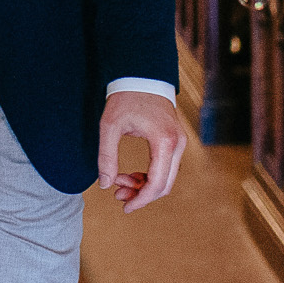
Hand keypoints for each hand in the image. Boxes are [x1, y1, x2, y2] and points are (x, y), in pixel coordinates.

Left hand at [98, 91, 186, 212]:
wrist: (141, 75)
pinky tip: (130, 175)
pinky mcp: (175, 141)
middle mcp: (178, 144)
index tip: (125, 208)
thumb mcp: (110, 126)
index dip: (141, 200)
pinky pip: (165, 167)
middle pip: (164, 184)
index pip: (157, 183)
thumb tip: (104, 184)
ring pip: (166, 177)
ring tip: (118, 184)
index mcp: (164, 142)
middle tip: (117, 196)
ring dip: (143, 186)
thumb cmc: (125, 97)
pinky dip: (149, 175)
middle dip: (140, 195)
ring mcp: (179, 142)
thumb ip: (106, 156)